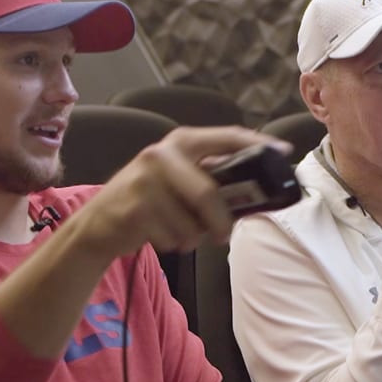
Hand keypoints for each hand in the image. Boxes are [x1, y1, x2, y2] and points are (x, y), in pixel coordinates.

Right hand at [76, 126, 284, 257]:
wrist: (99, 224)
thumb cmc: (148, 203)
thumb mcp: (176, 180)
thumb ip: (210, 179)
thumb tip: (257, 191)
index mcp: (180, 142)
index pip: (225, 137)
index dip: (256, 143)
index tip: (282, 152)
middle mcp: (162, 155)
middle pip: (209, 193)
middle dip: (220, 221)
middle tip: (223, 234)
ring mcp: (145, 181)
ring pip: (192, 223)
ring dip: (192, 237)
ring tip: (177, 230)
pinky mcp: (135, 209)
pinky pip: (174, 237)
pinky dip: (174, 244)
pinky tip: (159, 234)